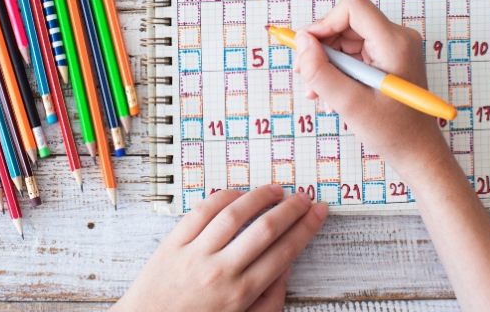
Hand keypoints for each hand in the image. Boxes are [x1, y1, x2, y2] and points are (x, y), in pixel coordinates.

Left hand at [113, 186, 327, 311]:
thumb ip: (269, 300)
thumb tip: (286, 266)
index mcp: (240, 294)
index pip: (284, 252)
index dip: (305, 229)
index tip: (317, 213)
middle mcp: (220, 272)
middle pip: (265, 229)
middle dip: (290, 210)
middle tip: (304, 198)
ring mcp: (194, 255)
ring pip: (233, 214)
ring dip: (259, 197)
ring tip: (275, 190)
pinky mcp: (172, 244)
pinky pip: (200, 212)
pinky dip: (222, 198)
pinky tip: (237, 194)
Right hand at [294, 0, 447, 177]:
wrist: (417, 152)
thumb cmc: (392, 132)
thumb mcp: (350, 104)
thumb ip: (321, 72)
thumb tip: (301, 42)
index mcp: (394, 42)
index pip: (352, 7)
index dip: (323, 23)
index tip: (306, 49)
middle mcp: (396, 37)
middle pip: (345, 23)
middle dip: (320, 48)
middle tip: (305, 77)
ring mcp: (392, 47)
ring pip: (344, 38)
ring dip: (325, 63)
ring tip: (316, 93)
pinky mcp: (387, 58)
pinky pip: (353, 52)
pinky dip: (336, 70)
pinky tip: (329, 93)